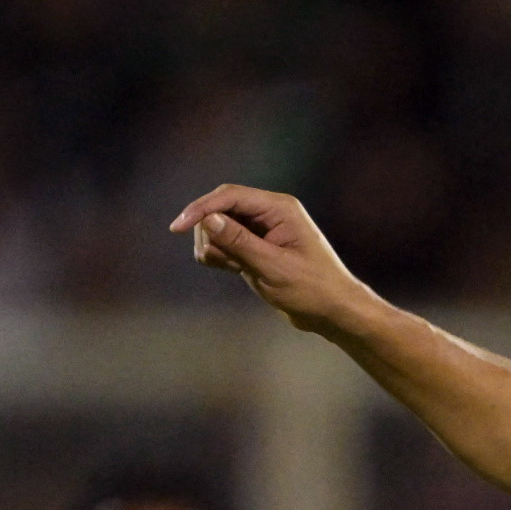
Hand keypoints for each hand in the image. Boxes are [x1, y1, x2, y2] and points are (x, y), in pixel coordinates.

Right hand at [169, 185, 375, 333]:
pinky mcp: (256, 248)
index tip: (177, 227)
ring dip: (214, 247)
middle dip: (209, 233)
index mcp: (279, 209)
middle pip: (220, 209)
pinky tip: (231, 270)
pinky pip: (225, 243)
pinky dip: (219, 255)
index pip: (229, 197)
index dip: (201, 209)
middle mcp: (270, 214)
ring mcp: (262, 231)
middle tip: (221, 261)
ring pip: (219, 227)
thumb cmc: (313, 290)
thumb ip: (239, 242)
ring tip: (233, 269)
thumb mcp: (273, 267)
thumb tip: (208, 219)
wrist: (334, 312)